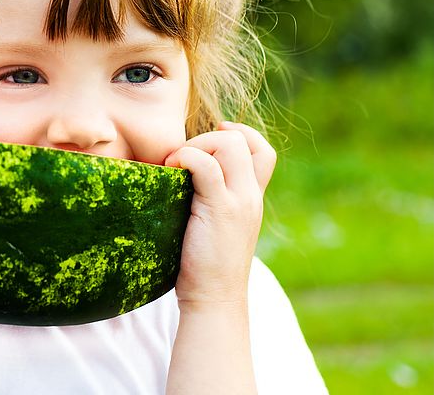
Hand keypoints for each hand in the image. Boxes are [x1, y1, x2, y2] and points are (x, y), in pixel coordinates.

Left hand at [163, 121, 274, 307]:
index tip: (208, 143)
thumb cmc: (206, 264)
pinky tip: (171, 170)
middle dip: (207, 137)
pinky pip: (206, 165)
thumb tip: (184, 176)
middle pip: (243, 140)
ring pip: (228, 144)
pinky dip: (186, 157)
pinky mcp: (220, 210)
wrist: (215, 298)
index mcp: (253, 197)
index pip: (263, 150)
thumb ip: (213, 200)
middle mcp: (251, 195)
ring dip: (196, 145)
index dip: (239, 134)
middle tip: (182, 159)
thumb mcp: (218, 225)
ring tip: (175, 166)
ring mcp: (239, 201)